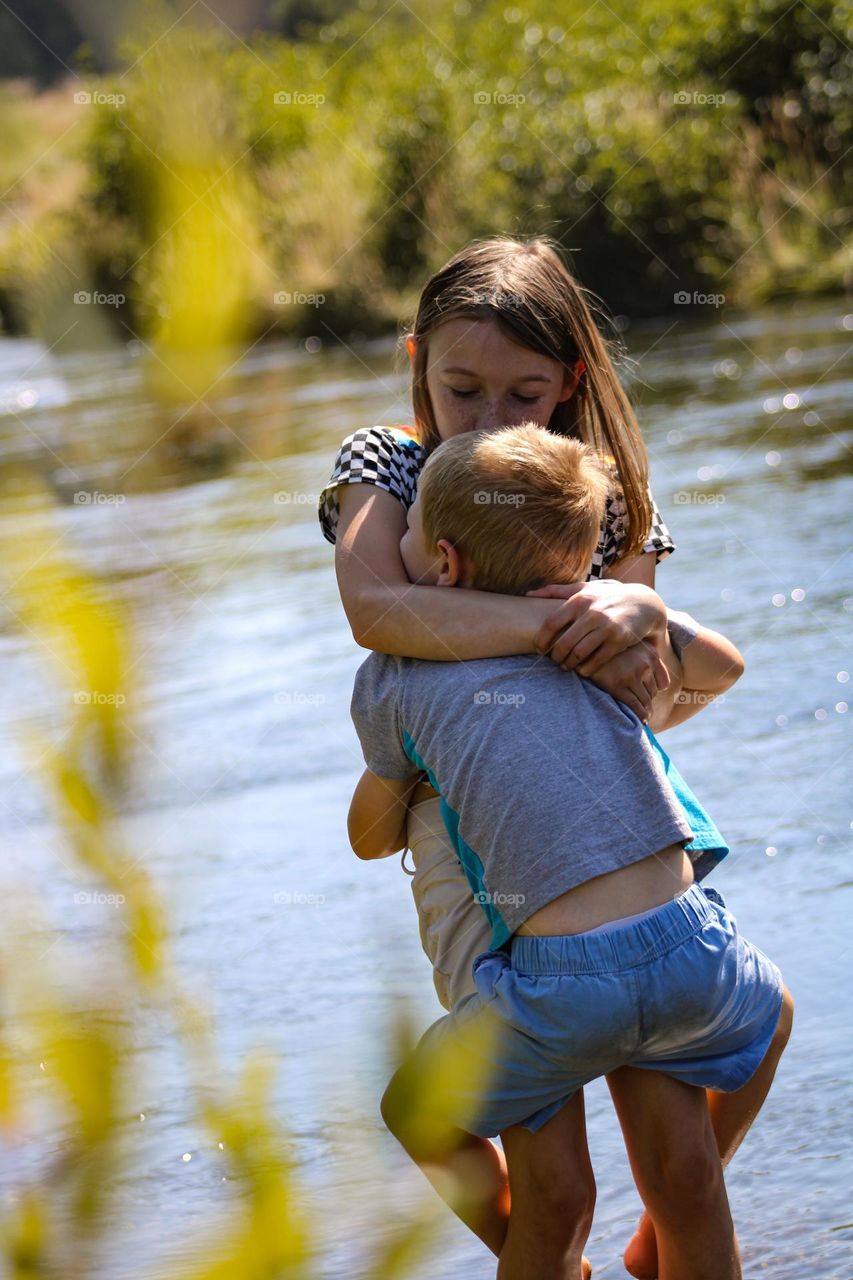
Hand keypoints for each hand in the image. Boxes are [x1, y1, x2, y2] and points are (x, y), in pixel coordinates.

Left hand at [527, 581, 666, 674]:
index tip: (539, 649)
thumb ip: (556, 591)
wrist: (645, 604)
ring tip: (567, 666)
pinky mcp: (618, 640)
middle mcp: (591, 612)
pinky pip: (596, 660)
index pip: (551, 624)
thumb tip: (528, 595)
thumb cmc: (608, 596)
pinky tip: (583, 669)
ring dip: (570, 664)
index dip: (542, 640)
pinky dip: (586, 669)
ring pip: (578, 653)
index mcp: (579, 600)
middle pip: (563, 642)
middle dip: (555, 656)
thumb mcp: (585, 588)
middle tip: (554, 661)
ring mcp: (606, 627)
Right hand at [583, 641, 670, 721]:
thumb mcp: (632, 650)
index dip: (656, 693)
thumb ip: (647, 661)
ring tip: (642, 718)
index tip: (648, 697)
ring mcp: (631, 674)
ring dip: (645, 711)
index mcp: (650, 653)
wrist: (585, 652)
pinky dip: (640, 715)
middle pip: (653, 692)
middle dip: (647, 702)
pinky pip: (635, 705)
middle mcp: (644, 662)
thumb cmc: (610, 654)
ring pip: (645, 700)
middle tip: (643, 711)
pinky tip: (640, 720)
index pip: (663, 683)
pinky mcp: (617, 685)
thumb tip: (663, 688)